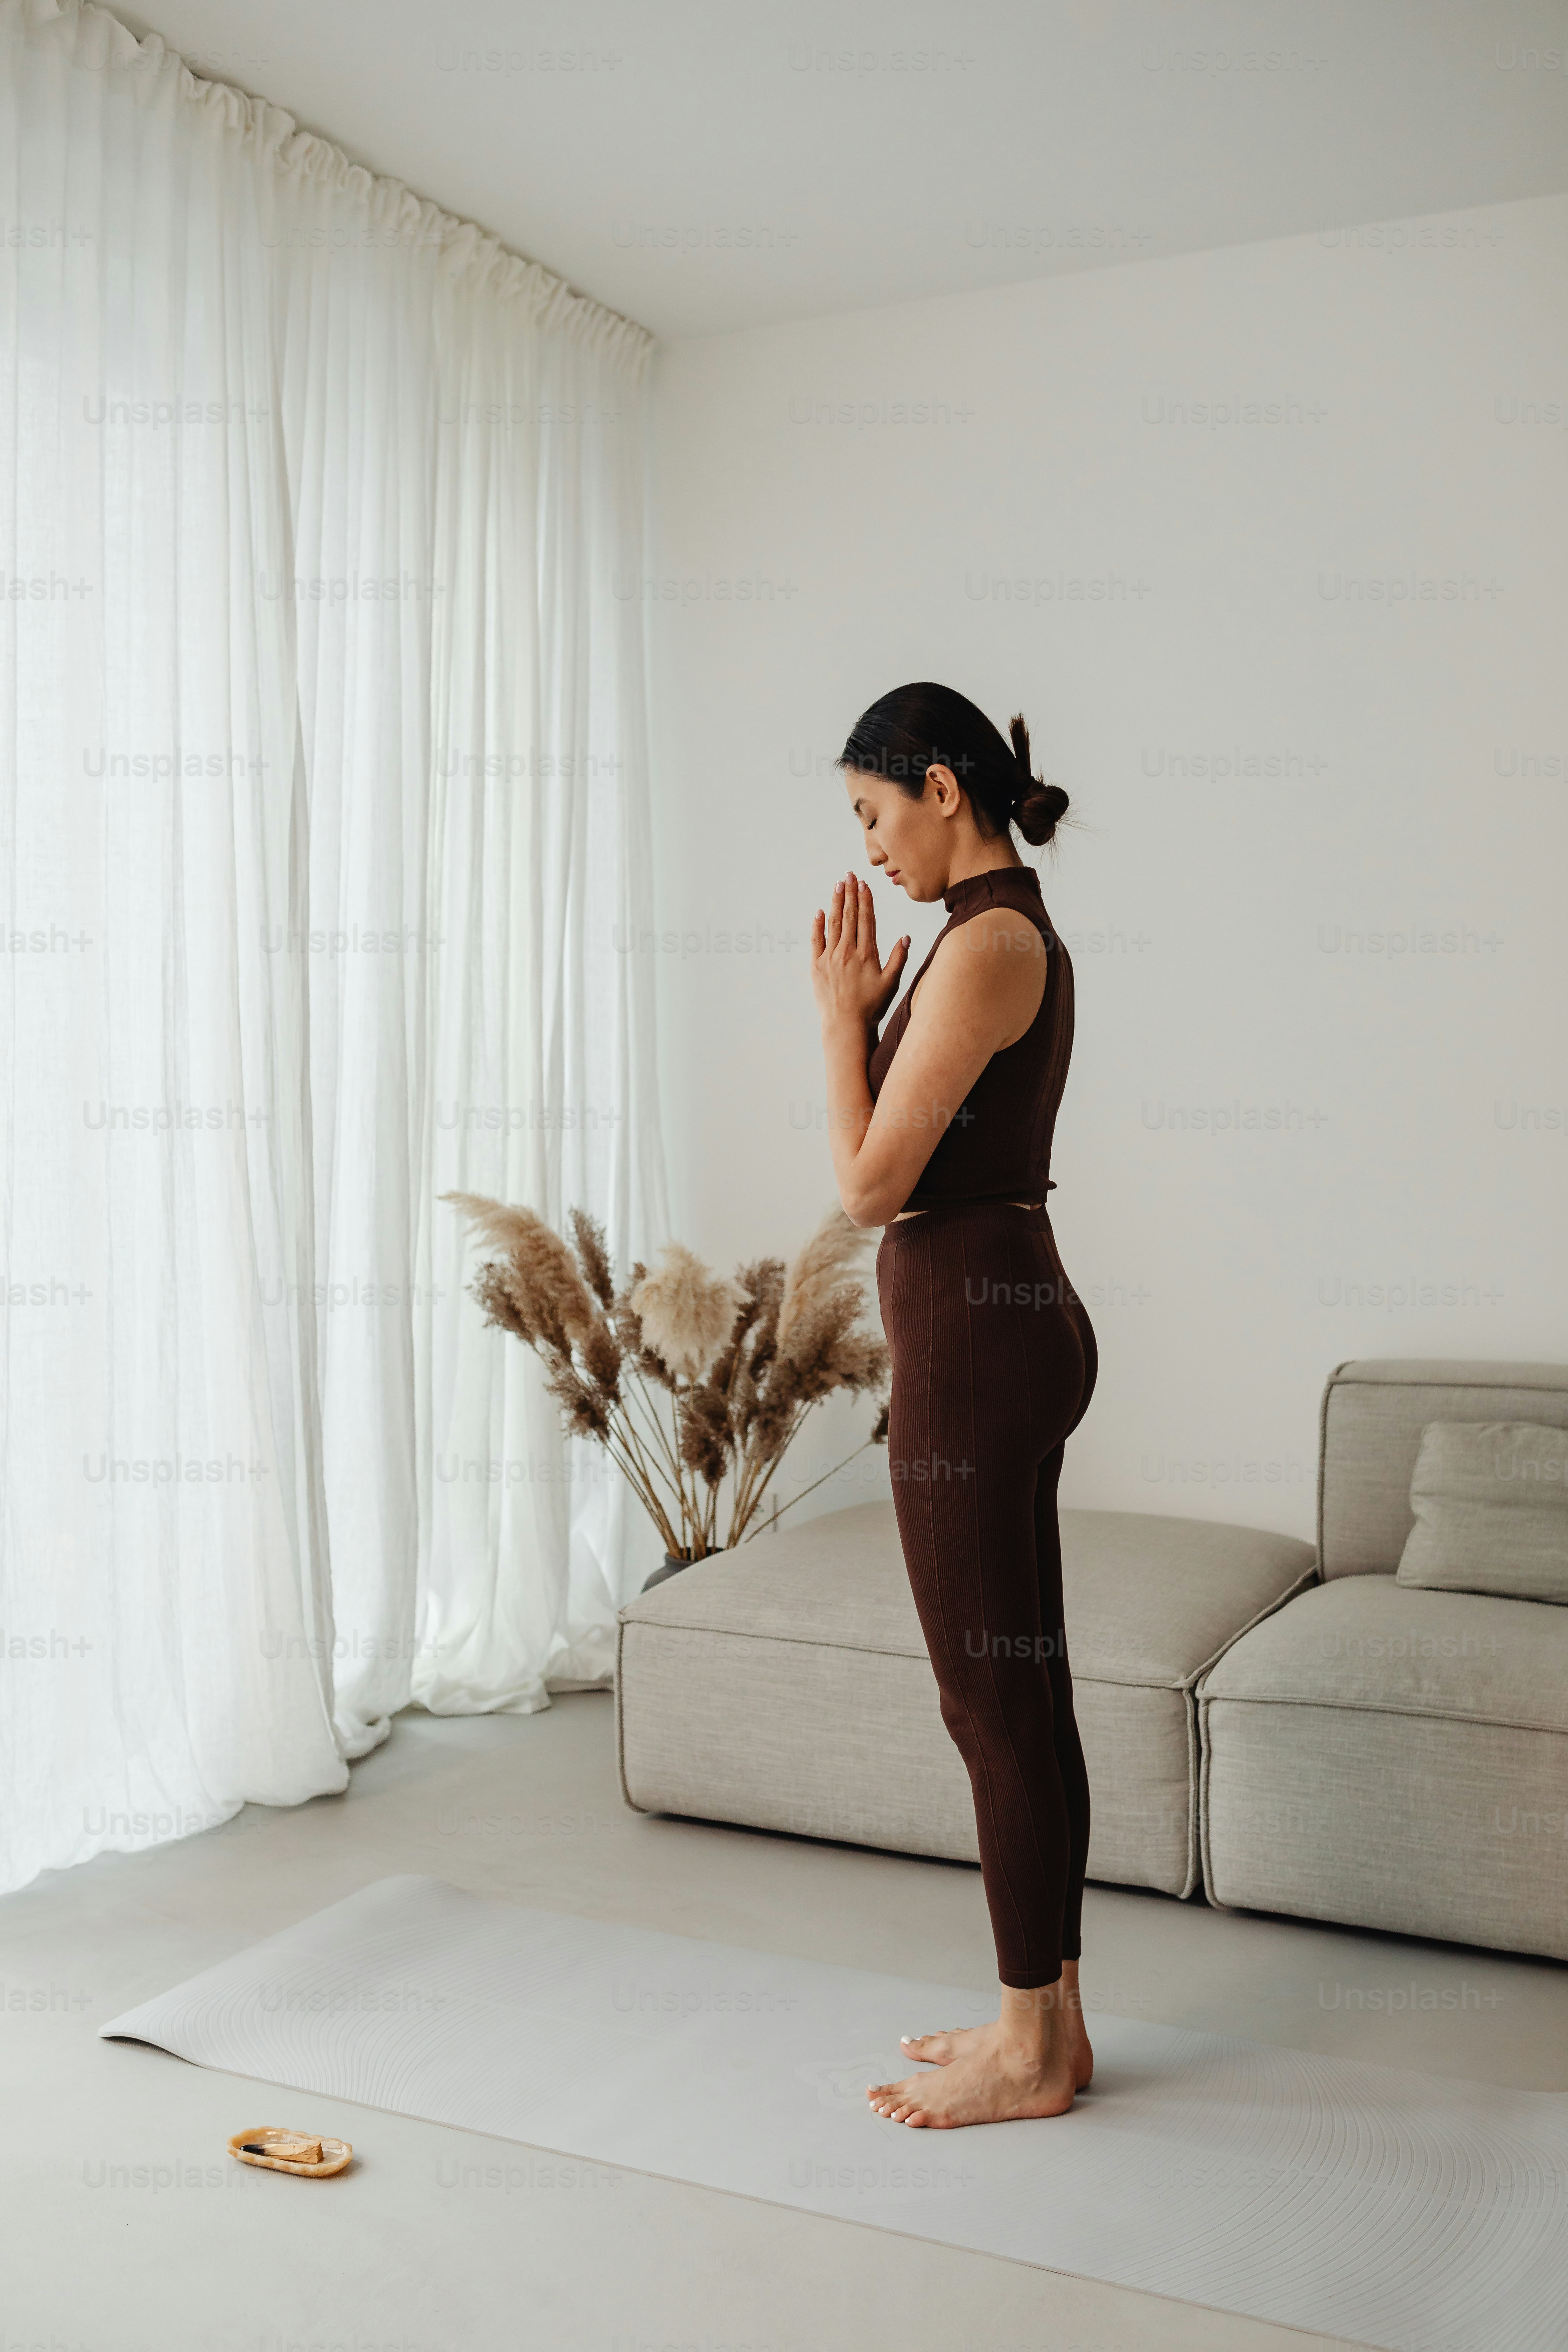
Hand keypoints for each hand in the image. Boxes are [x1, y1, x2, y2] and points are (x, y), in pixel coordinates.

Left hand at [811, 874, 909, 1030]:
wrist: (845, 1025)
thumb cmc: (871, 1007)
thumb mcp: (891, 983)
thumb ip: (899, 959)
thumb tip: (906, 938)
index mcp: (867, 954)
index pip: (866, 919)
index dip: (865, 899)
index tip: (864, 884)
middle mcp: (847, 952)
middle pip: (849, 916)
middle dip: (850, 894)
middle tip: (849, 875)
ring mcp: (830, 957)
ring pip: (833, 924)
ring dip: (836, 903)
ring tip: (838, 886)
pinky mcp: (817, 966)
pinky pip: (816, 940)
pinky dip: (818, 925)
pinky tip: (820, 912)